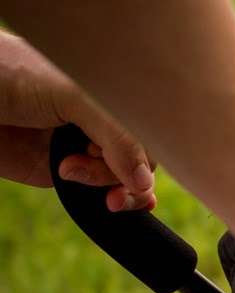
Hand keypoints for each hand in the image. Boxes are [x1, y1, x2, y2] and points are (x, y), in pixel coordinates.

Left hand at [0, 31, 154, 210]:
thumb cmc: (16, 78)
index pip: (150, 134)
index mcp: (111, 97)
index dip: (142, 154)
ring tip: (68, 171)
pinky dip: (110, 201)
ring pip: (123, 180)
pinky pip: (99, 192)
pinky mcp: (66, 172)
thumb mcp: (75, 98)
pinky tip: (112, 205)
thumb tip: (145, 186)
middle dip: (120, 171)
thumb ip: (118, 138)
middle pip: (140, 161)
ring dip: (106, 185)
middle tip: (80, 164)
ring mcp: (85, 148)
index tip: (125, 166)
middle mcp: (102, 123)